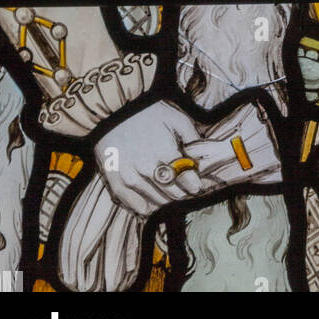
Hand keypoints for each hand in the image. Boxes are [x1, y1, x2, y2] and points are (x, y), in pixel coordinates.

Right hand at [95, 100, 204, 214]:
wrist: (114, 110)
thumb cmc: (149, 113)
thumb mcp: (176, 118)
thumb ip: (192, 139)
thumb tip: (203, 158)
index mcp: (165, 150)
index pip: (187, 180)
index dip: (194, 185)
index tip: (197, 186)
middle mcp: (148, 167)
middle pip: (173, 194)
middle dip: (182, 193)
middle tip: (184, 190)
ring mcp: (130, 176)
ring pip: (156, 201)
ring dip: (166, 201)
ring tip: (169, 195)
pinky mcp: (115, 181)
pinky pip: (133, 205)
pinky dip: (145, 208)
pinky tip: (151, 205)